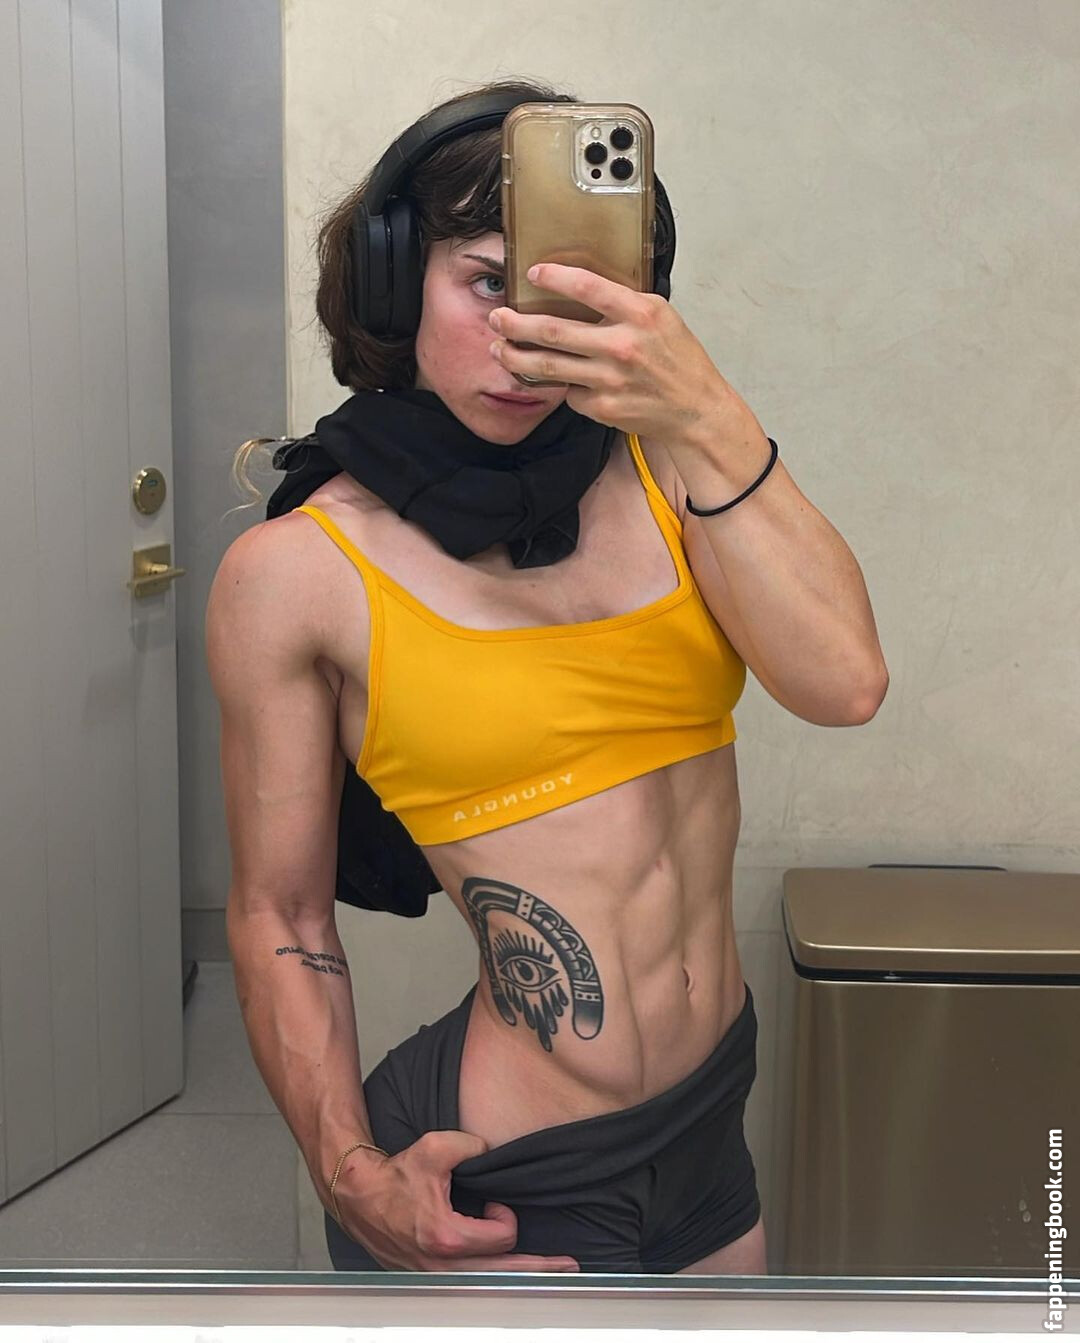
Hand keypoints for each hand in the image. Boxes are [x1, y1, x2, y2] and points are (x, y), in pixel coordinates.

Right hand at [334, 1129, 579, 1272]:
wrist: (359, 1194)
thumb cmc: (395, 1174)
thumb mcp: (436, 1147)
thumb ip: (472, 1145)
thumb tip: (492, 1150)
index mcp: (446, 1234)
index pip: (500, 1237)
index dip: (505, 1215)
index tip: (493, 1200)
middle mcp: (442, 1262)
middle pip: (503, 1275)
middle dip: (538, 1268)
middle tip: (568, 1267)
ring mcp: (433, 1273)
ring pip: (486, 1284)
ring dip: (517, 1277)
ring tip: (547, 1275)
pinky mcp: (427, 1274)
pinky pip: (467, 1282)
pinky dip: (489, 1278)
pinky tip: (506, 1272)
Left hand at [487, 262, 750, 444]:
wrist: (695, 410)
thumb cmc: (678, 359)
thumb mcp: (660, 316)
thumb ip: (623, 302)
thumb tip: (577, 289)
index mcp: (640, 314)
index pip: (588, 287)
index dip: (555, 277)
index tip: (533, 272)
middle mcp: (622, 346)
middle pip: (554, 331)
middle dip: (516, 324)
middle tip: (497, 317)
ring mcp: (610, 380)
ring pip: (549, 367)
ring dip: (517, 357)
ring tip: (499, 348)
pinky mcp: (602, 407)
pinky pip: (569, 392)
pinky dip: (562, 385)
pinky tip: (559, 380)